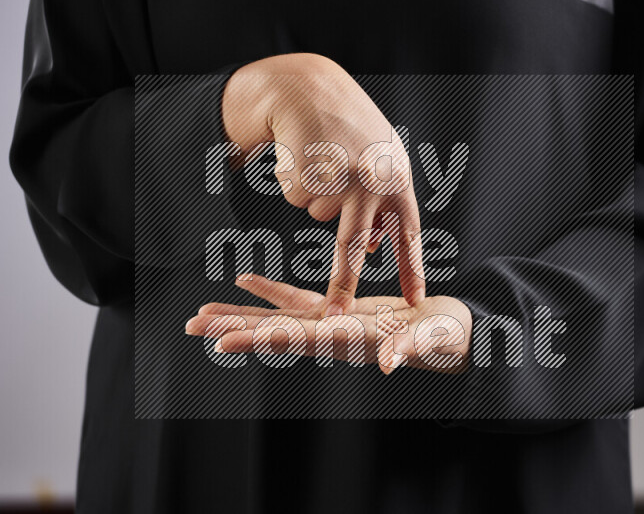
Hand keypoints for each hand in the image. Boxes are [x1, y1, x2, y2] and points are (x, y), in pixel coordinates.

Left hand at [185, 275, 471, 374]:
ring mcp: (333, 321)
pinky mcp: (339, 309)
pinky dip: (271, 290)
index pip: (296, 339)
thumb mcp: (431, 341)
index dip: (259, 339)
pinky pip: (298, 299)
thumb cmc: (445, 339)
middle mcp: (331, 335)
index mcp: (348, 340)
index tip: (222, 341)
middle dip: (233, 328)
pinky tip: (246, 280)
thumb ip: (410, 349)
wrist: (451, 333)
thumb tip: (388, 363)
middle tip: (192, 326)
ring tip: (204, 310)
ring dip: (241, 313)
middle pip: (274, 331)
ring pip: (278, 316)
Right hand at [222, 54, 424, 315]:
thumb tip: (371, 249)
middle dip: (343, 282)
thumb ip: (381, 204)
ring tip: (324, 161)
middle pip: (353, 242)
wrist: (311, 90)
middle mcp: (370, 181)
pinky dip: (300, 182)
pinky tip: (307, 154)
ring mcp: (337, 177)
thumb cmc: (349, 130)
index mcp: (397, 180)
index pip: (407, 234)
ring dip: (318, 197)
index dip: (410, 269)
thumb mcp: (378, 162)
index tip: (415, 301)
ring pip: (320, 215)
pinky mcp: (305, 173)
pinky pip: (299, 198)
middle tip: (337, 313)